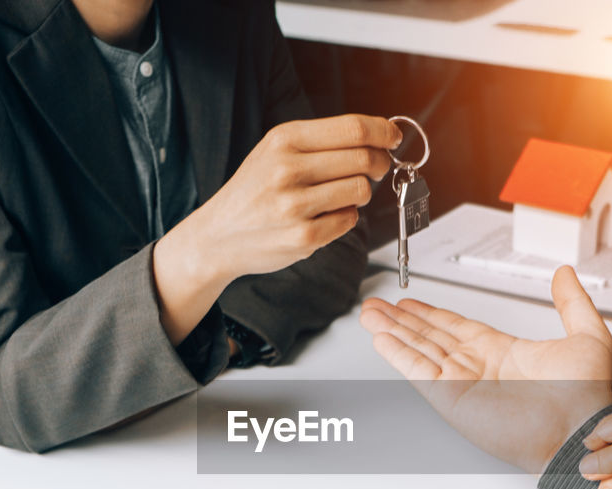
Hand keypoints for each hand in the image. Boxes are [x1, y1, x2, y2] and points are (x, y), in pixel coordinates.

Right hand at [152, 115, 398, 343]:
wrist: (218, 235)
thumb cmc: (255, 190)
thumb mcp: (276, 151)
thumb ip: (322, 141)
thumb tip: (378, 136)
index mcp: (284, 139)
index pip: (353, 128)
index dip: (383, 131)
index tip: (393, 136)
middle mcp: (288, 169)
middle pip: (364, 158)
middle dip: (380, 163)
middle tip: (377, 168)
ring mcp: (295, 205)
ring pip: (361, 190)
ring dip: (361, 192)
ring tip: (342, 194)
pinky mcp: (303, 237)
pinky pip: (349, 220)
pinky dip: (346, 217)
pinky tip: (326, 216)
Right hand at [360, 266, 611, 472]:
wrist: (577, 430)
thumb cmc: (586, 397)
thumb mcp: (587, 336)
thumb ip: (572, 303)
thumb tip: (566, 274)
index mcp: (501, 352)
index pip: (456, 327)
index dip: (431, 314)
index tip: (410, 303)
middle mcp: (477, 367)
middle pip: (429, 336)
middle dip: (401, 320)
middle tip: (377, 306)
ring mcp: (461, 383)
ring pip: (418, 350)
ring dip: (393, 332)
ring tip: (370, 315)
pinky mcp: (452, 398)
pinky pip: (419, 371)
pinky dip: (398, 354)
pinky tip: (381, 339)